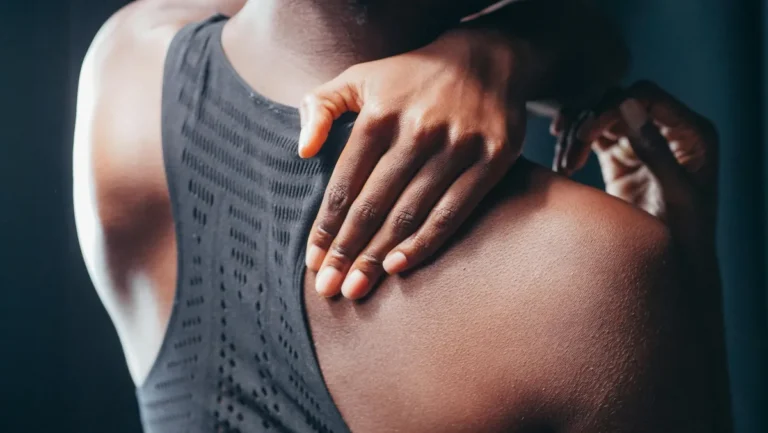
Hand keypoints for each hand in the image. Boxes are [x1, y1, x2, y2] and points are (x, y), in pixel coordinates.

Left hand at [298, 30, 525, 299]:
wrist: (487, 59)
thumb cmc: (411, 77)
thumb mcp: (359, 77)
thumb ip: (320, 106)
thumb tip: (303, 151)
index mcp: (380, 113)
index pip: (345, 182)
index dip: (326, 226)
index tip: (312, 260)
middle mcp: (417, 130)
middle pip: (373, 204)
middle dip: (347, 251)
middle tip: (328, 288)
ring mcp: (457, 145)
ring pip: (410, 213)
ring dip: (379, 256)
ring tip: (356, 287)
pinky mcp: (492, 158)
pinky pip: (453, 210)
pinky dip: (426, 242)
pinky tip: (400, 267)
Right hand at [552, 81, 718, 266]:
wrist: (673, 267)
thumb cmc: (685, 234)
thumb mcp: (674, 191)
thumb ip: (654, 148)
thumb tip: (627, 102)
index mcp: (691, 132)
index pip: (647, 97)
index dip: (612, 108)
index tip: (585, 135)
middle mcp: (668, 130)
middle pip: (619, 101)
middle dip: (589, 123)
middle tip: (570, 156)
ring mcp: (643, 141)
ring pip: (601, 116)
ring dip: (577, 136)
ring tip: (566, 167)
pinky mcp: (621, 156)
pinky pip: (592, 137)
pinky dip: (574, 146)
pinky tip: (564, 166)